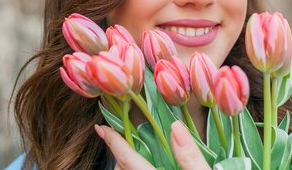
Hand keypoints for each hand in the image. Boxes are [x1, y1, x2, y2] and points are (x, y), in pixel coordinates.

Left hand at [95, 121, 210, 169]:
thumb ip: (191, 156)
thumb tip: (175, 125)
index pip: (127, 159)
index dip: (113, 141)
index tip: (101, 127)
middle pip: (123, 169)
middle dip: (120, 154)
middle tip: (119, 136)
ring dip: (129, 166)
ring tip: (136, 154)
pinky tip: (152, 166)